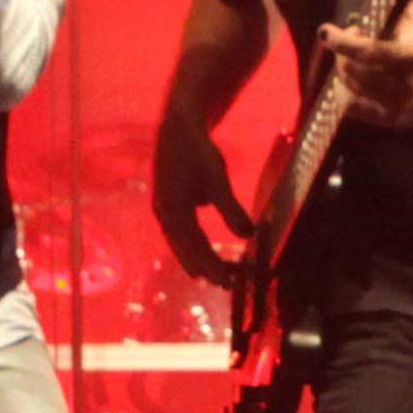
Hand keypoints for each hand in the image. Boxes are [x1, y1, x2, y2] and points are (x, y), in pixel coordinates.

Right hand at [152, 117, 252, 285]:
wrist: (178, 127)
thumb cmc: (197, 152)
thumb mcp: (218, 181)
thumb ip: (232, 210)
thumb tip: (249, 236)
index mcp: (173, 212)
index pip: (195, 247)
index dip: (212, 265)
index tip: (229, 281)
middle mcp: (164, 216)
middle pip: (185, 250)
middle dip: (205, 268)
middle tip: (226, 285)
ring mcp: (163, 211)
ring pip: (180, 244)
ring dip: (197, 260)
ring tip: (212, 277)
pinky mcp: (168, 205)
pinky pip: (179, 234)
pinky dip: (191, 247)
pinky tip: (200, 252)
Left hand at [320, 0, 412, 129]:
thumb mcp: (411, 14)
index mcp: (412, 55)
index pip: (370, 52)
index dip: (343, 42)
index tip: (325, 32)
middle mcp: (405, 84)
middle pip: (356, 70)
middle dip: (344, 52)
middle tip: (353, 38)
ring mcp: (398, 105)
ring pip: (352, 88)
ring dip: (344, 69)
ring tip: (353, 56)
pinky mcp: (391, 119)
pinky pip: (355, 109)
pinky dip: (344, 93)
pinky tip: (348, 78)